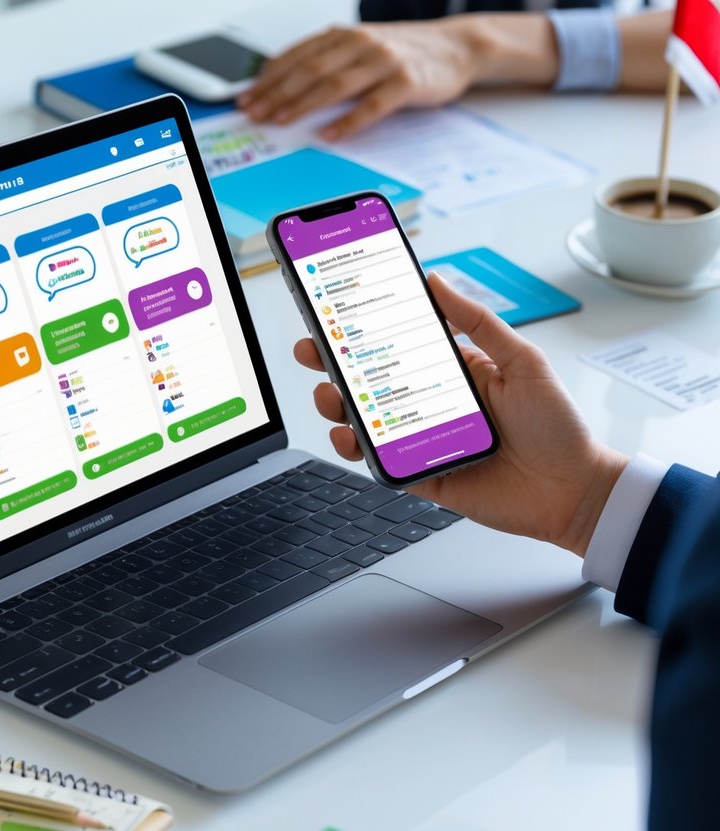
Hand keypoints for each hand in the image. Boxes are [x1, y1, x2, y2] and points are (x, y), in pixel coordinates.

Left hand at [238, 20, 479, 139]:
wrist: (456, 47)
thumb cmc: (402, 53)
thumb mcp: (359, 48)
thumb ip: (326, 61)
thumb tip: (281, 84)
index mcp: (343, 35)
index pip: (296, 56)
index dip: (268, 78)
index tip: (245, 98)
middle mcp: (360, 43)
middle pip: (309, 69)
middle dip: (277, 93)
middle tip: (255, 114)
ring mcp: (384, 61)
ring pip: (335, 84)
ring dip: (303, 104)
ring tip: (281, 122)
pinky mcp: (406, 82)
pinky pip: (372, 105)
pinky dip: (348, 122)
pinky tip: (329, 135)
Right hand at [295, 274, 627, 556]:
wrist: (574, 493)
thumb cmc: (558, 427)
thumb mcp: (522, 360)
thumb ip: (477, 321)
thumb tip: (436, 281)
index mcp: (453, 372)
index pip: (397, 345)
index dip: (362, 330)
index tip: (334, 313)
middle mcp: (432, 404)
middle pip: (369, 381)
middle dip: (333, 364)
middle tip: (312, 351)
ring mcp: (423, 440)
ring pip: (365, 420)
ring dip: (338, 406)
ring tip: (329, 396)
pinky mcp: (421, 475)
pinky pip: (378, 462)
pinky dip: (355, 450)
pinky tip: (349, 438)